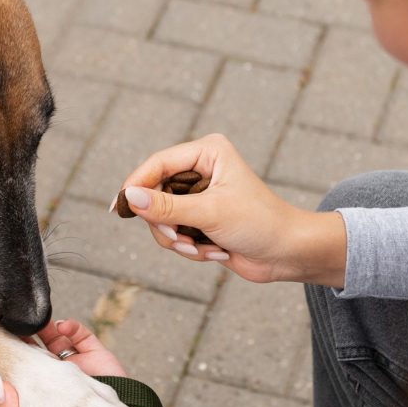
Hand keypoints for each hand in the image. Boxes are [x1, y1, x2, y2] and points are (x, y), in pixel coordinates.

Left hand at [0, 320, 170, 406]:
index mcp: (40, 403)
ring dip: (41, 329)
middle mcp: (56, 386)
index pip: (16, 377)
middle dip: (19, 339)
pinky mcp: (98, 360)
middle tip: (4, 324)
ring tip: (28, 322)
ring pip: (54, 342)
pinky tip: (60, 327)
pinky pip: (82, 336)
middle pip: (33, 355)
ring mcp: (77, 371)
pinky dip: (70, 327)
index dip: (2, 362)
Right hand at [116, 134, 346, 285]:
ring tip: (203, 249)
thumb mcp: (210, 213)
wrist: (288, 253)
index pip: (158, 163)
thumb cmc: (260, 223)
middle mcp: (201, 170)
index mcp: (207, 152)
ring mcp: (199, 196)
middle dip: (167, 224)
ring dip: (179, 240)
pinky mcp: (200, 219)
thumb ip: (167, 207)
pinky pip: (174, 234)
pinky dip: (189, 248)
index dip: (136, 184)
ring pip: (161, 219)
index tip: (119, 207)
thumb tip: (128, 197)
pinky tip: (215, 253)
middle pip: (155, 194)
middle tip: (181, 238)